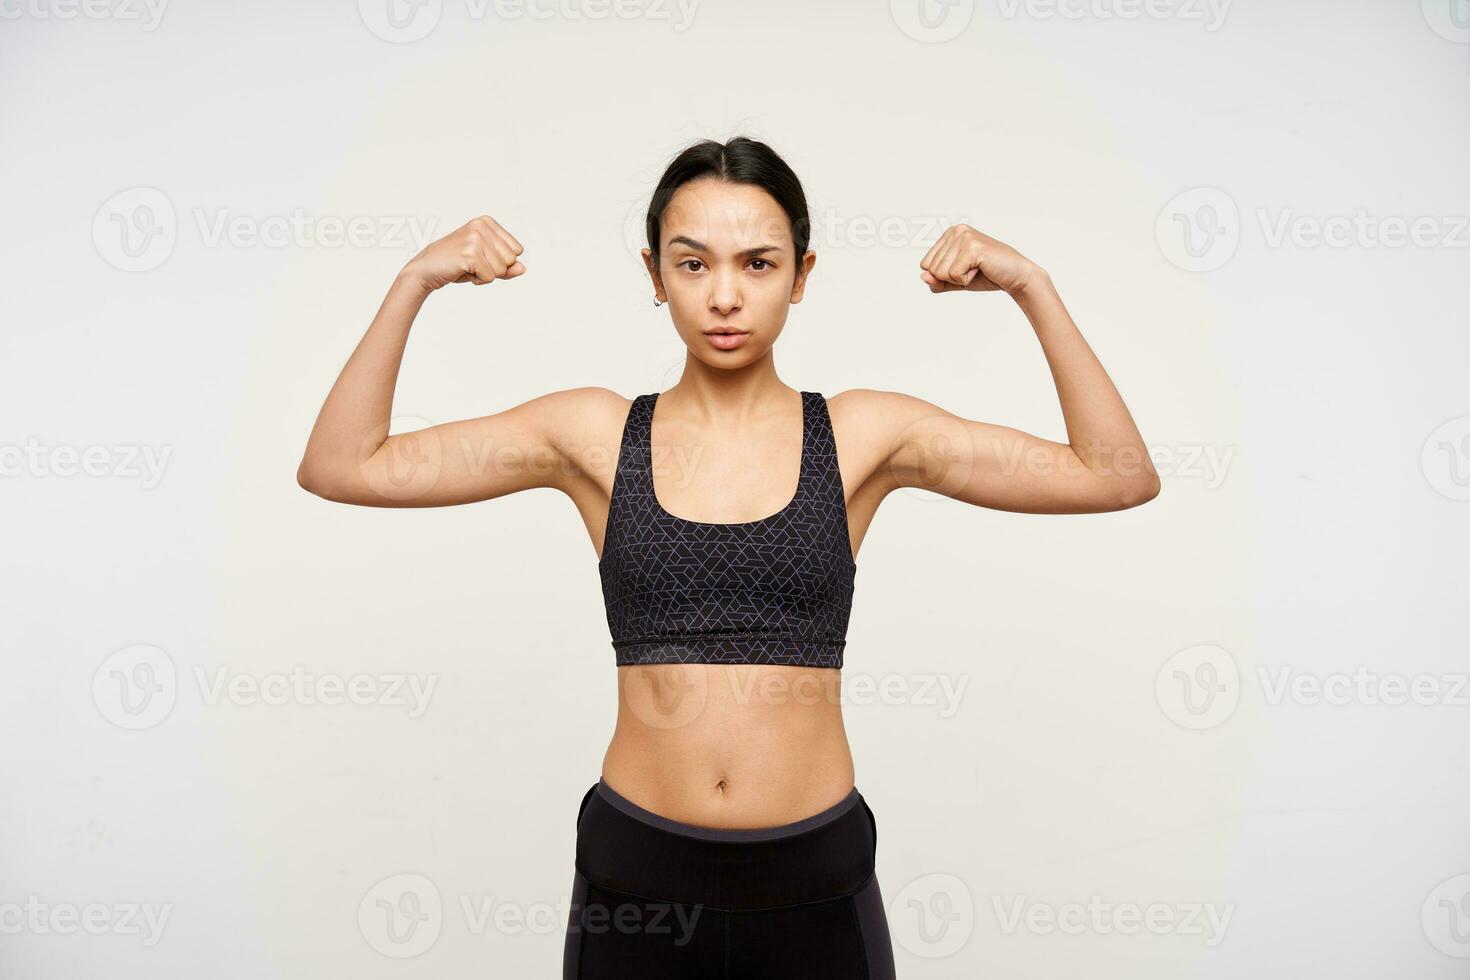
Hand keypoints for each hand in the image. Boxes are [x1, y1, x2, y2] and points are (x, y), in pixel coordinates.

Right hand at [404, 215, 525, 291]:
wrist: (426, 270)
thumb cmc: (456, 265)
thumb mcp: (485, 263)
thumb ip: (506, 266)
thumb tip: (523, 268)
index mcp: (487, 222)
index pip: (517, 250)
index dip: (501, 261)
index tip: (479, 258)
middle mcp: (481, 226)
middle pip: (511, 260)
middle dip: (494, 269)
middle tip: (471, 264)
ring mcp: (475, 238)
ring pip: (502, 270)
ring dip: (485, 275)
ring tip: (466, 266)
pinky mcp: (470, 253)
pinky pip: (490, 277)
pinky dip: (477, 280)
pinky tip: (462, 271)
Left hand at [919, 224, 1039, 295]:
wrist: (1016, 277)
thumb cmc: (987, 276)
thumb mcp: (955, 281)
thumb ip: (937, 281)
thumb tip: (923, 276)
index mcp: (950, 234)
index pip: (925, 264)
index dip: (942, 276)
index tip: (964, 269)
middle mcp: (956, 231)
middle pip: (931, 269)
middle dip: (950, 278)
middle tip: (973, 270)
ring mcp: (964, 237)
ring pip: (940, 273)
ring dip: (959, 279)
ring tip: (978, 269)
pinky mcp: (972, 247)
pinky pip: (954, 275)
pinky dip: (966, 280)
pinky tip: (981, 269)